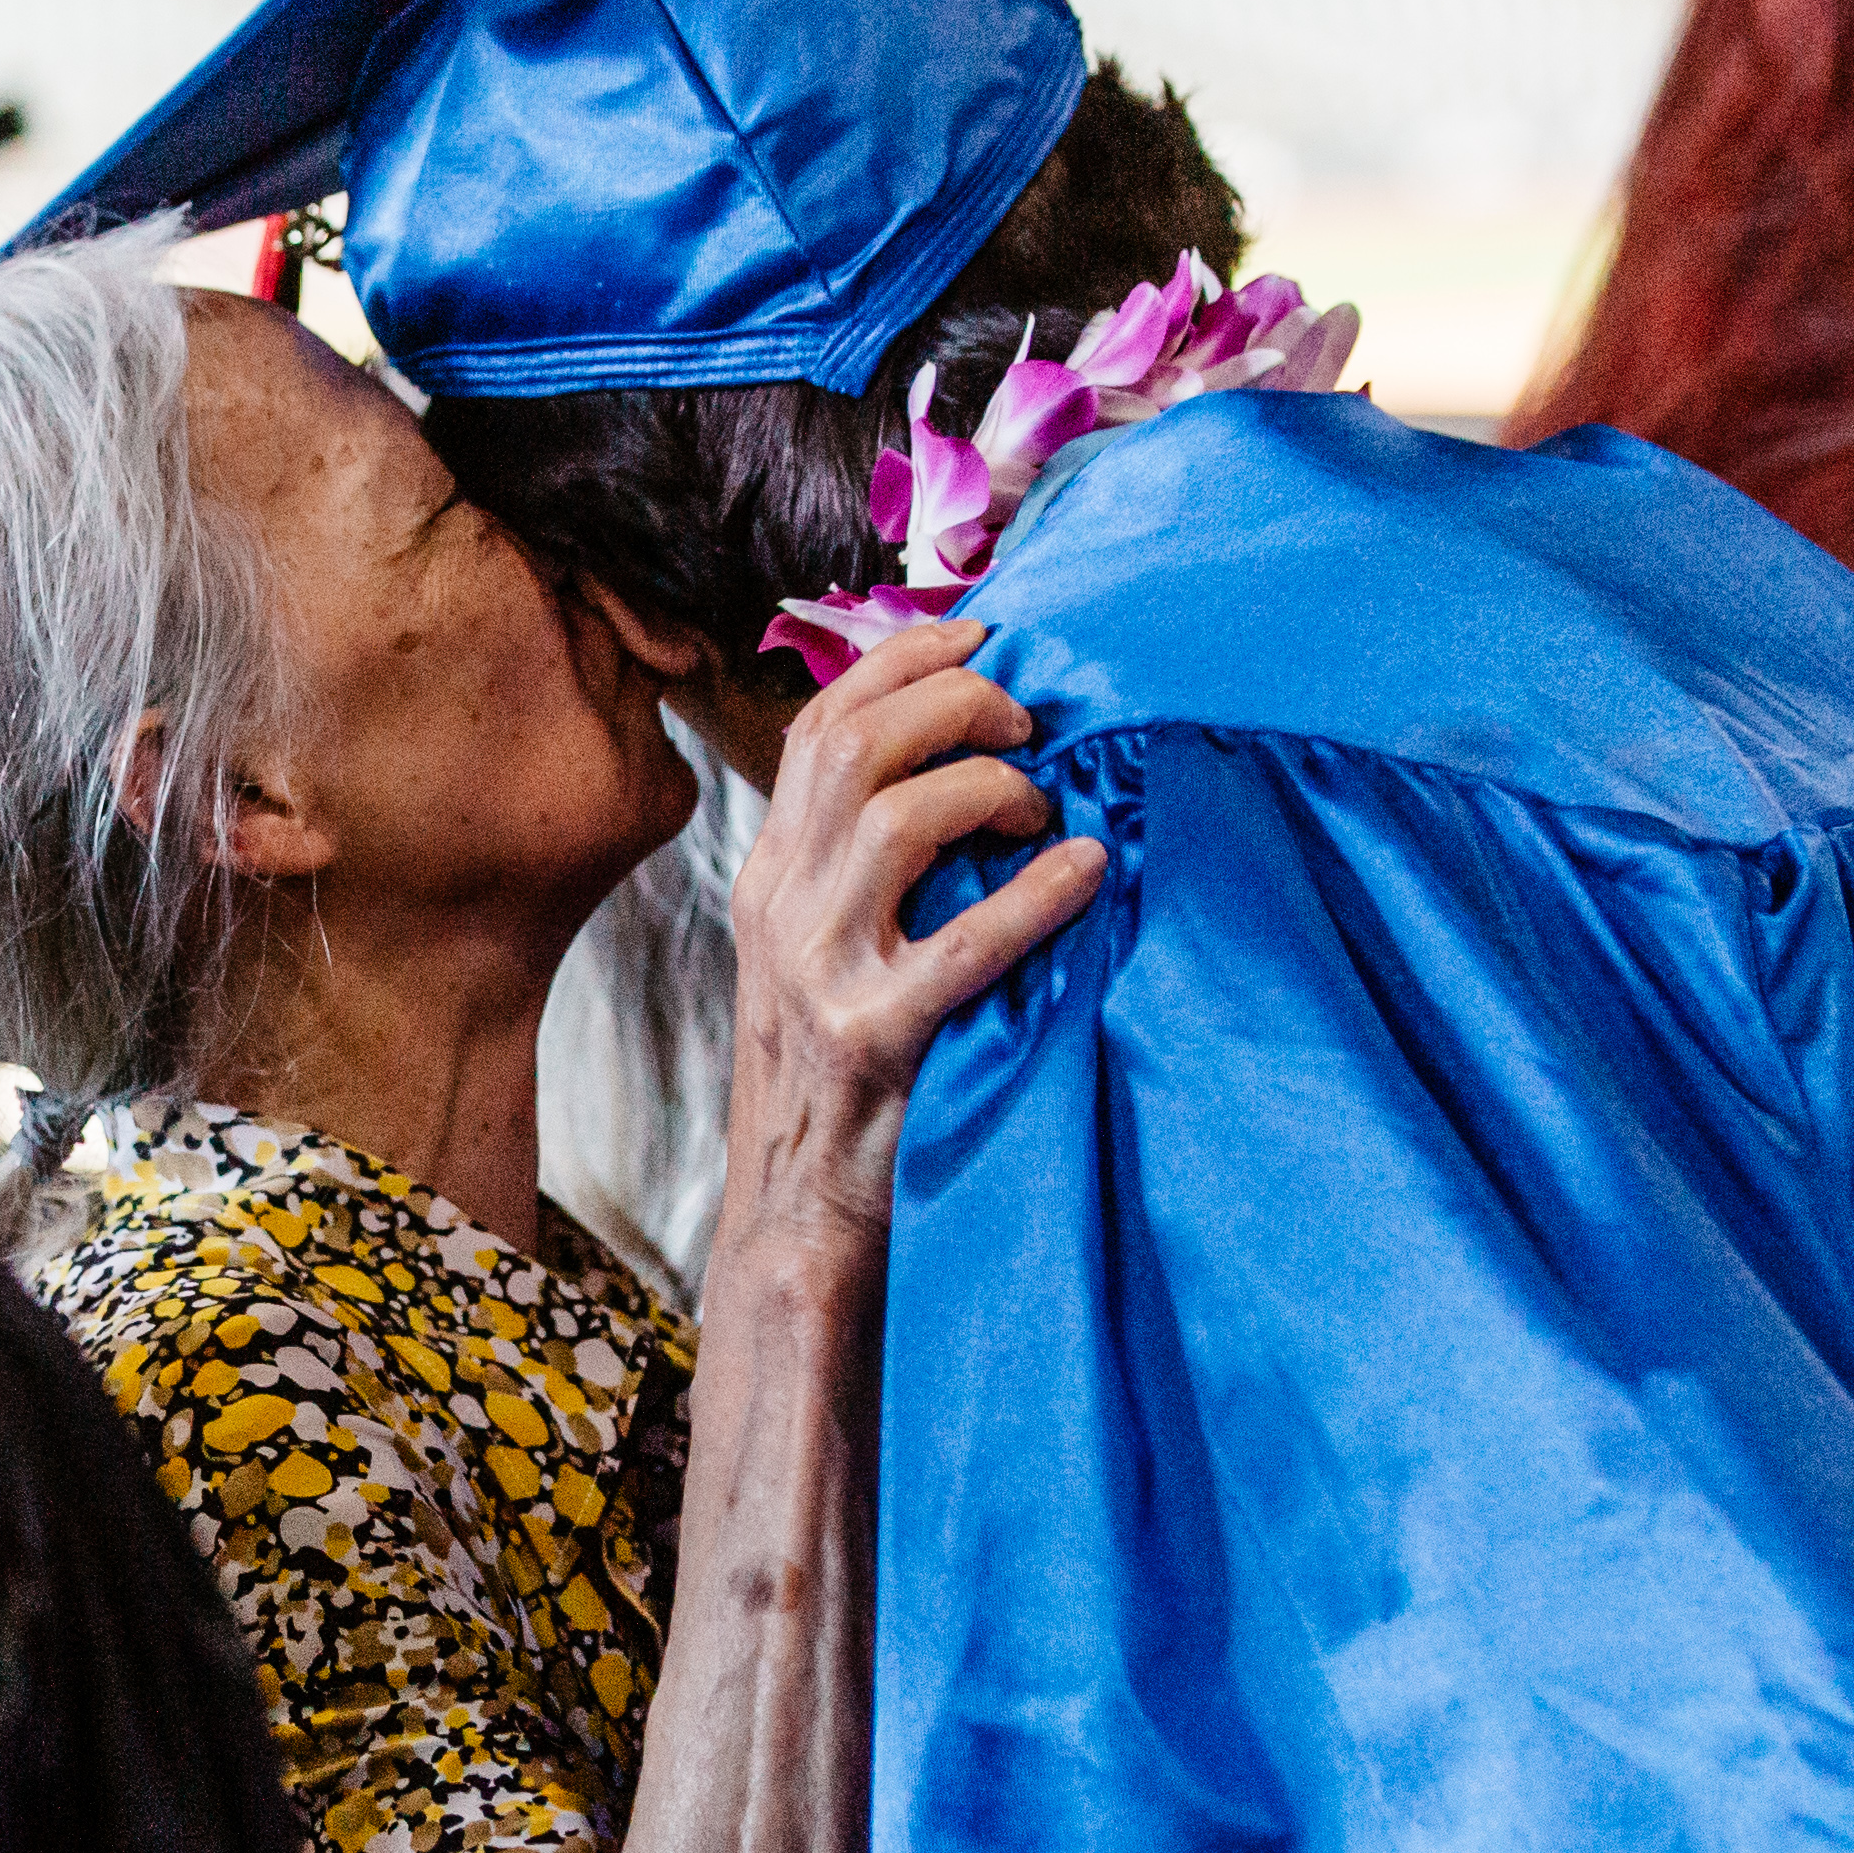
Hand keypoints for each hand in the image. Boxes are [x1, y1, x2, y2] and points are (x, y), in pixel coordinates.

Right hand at [720, 619, 1106, 1237]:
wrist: (797, 1218)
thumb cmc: (841, 1081)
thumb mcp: (819, 953)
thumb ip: (863, 866)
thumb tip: (958, 767)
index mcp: (770, 877)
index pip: (817, 727)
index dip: (902, 661)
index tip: (982, 634)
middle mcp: (781, 908)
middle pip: (854, 747)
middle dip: (954, 704)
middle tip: (1029, 722)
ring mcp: (819, 972)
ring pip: (895, 818)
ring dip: (988, 788)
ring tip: (1041, 808)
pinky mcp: (872, 1040)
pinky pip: (964, 946)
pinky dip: (1035, 895)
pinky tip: (1084, 868)